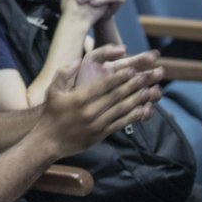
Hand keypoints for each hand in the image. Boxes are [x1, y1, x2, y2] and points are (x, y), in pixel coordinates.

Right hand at [38, 47, 163, 157]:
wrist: (49, 141)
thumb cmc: (51, 113)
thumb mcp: (52, 90)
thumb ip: (64, 73)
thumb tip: (78, 60)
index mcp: (79, 98)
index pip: (104, 85)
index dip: (120, 77)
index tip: (132, 69)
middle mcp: (90, 111)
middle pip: (117, 96)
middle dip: (134, 85)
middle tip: (147, 76)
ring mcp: (97, 124)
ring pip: (122, 110)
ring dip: (139, 100)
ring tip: (152, 91)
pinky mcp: (101, 134)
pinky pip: (122, 124)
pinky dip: (135, 116)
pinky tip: (145, 109)